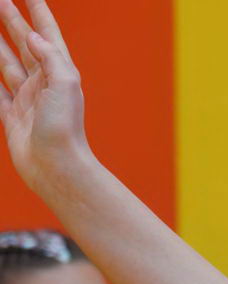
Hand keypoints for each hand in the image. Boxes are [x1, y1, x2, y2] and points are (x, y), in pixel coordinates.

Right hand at [0, 0, 91, 192]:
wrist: (56, 167)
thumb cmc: (64, 129)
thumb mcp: (65, 85)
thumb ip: (51, 58)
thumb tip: (35, 37)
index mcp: (59, 73)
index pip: (47, 34)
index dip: (38, 12)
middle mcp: (43, 83)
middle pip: (23, 43)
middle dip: (11, 20)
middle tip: (0, 0)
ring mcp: (26, 98)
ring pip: (6, 61)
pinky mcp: (12, 114)